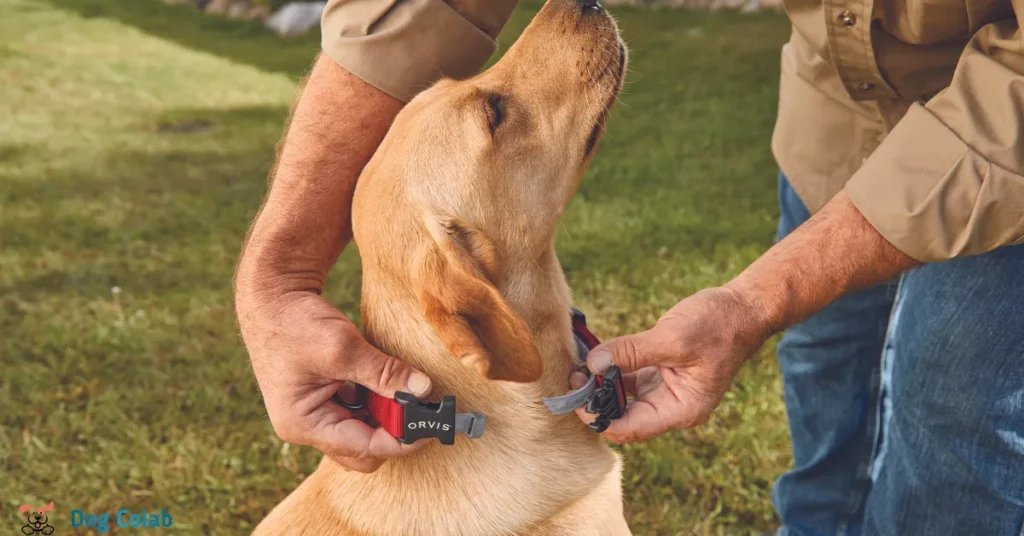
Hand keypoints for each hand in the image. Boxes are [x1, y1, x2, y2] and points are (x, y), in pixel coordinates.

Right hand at [237, 289, 432, 471]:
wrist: (271, 296)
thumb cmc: (294, 322)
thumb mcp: (343, 348)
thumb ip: (384, 373)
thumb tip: (423, 390)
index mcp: (303, 424)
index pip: (364, 447)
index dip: (401, 440)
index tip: (430, 425)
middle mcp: (306, 427)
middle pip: (363, 450)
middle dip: (394, 432)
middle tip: (420, 409)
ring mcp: (314, 414)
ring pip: (363, 432)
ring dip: (387, 416)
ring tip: (406, 391)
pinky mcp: (324, 399)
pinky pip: (358, 412)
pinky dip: (377, 402)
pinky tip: (389, 382)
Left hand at [571, 287, 770, 442]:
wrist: (743, 308)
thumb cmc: (718, 325)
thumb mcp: (673, 338)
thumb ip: (631, 352)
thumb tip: (593, 364)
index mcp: (681, 410)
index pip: (630, 429)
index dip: (599, 418)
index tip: (576, 397)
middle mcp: (671, 407)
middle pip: (622, 417)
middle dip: (595, 401)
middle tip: (572, 377)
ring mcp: (664, 390)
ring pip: (621, 397)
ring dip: (599, 385)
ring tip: (576, 367)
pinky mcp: (658, 372)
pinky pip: (626, 378)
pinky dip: (609, 369)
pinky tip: (593, 357)